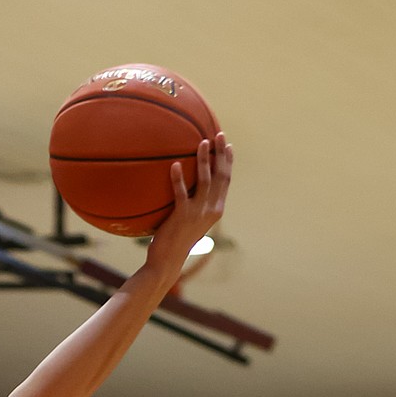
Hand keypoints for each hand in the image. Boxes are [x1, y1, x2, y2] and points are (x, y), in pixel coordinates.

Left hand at [145, 133, 232, 283]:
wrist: (167, 262)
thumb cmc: (176, 241)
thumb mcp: (191, 221)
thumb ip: (195, 204)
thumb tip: (188, 186)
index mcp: (216, 210)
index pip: (226, 181)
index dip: (228, 162)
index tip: (228, 145)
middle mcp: (211, 210)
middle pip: (220, 176)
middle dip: (221, 153)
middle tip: (219, 134)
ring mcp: (198, 213)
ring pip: (205, 180)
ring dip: (204, 159)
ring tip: (201, 142)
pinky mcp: (183, 215)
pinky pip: (181, 192)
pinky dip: (179, 178)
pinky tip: (175, 164)